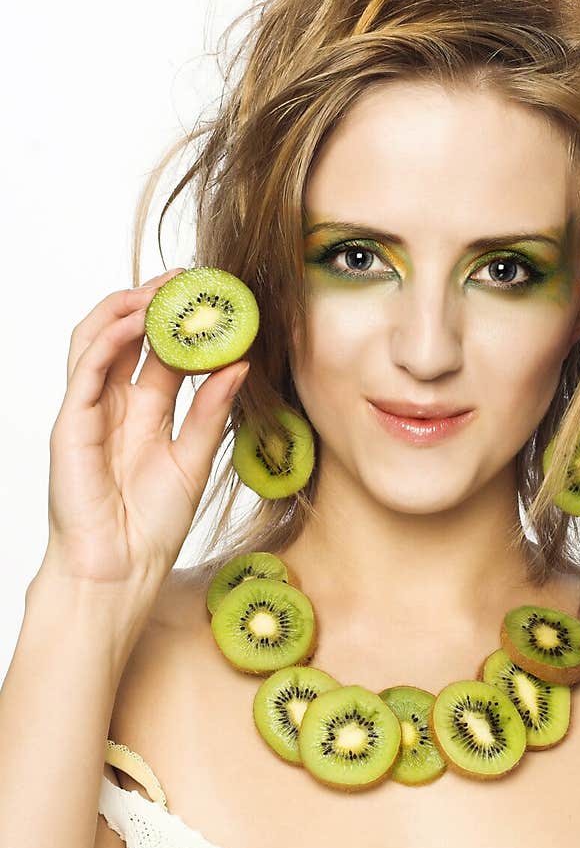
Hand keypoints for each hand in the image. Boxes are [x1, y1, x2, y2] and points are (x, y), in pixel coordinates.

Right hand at [43, 269, 249, 586]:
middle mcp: (116, 403)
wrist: (121, 569)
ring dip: (127, 308)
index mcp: (146, 410)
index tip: (217, 296)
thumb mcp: (194, 458)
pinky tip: (135, 320)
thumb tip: (239, 364)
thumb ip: (212, 411)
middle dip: (156, 301)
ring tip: (162, 288)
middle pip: (129, 335)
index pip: (163, 351)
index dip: (185, 321)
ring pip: (99, 339)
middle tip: (190, 277)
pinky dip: (107, 338)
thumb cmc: (151, 525)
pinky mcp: (72, 423)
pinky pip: (85, 369)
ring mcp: (91, 410)